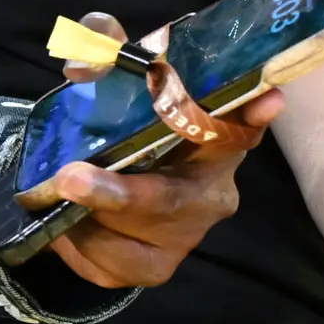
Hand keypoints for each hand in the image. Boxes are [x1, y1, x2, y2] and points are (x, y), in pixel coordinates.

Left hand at [44, 14, 281, 288]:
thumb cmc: (123, 125)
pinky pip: (110, 267)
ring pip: (133, 239)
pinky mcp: (153, 269)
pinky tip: (63, 223)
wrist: (94, 180)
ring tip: (55, 193)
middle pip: (172, 201)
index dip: (251, 116)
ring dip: (84, 218)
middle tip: (70, 178)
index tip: (268, 99)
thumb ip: (101, 54)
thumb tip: (83, 60)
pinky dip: (76, 244)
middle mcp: (211, 195)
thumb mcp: (116, 83)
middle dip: (120, 193)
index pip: (240, 128)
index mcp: (214, 142)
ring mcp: (186, 239)